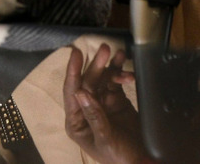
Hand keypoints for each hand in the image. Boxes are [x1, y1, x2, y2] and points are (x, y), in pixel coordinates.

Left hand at [63, 44, 146, 163]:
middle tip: (104, 49)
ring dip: (110, 68)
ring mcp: (102, 105)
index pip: (71, 91)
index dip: (73, 71)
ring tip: (119, 54)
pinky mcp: (117, 103)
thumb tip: (81, 92)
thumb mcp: (105, 140)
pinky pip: (116, 85)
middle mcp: (85, 110)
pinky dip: (121, 76)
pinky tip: (128, 72)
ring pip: (102, 81)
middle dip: (96, 65)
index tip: (76, 53)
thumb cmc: (120, 158)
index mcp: (76, 121)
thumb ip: (94, 116)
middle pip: (88, 82)